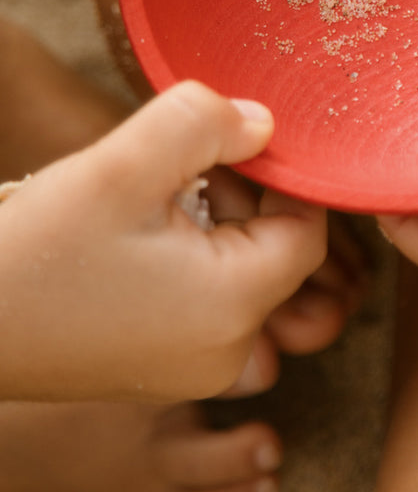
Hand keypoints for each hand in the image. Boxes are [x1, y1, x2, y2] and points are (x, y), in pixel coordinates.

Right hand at [0, 82, 326, 402]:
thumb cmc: (35, 250)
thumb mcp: (123, 164)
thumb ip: (205, 123)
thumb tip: (263, 125)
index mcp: (234, 307)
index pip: (308, 231)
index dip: (282, 179)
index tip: (234, 147)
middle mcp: (226, 353)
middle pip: (275, 252)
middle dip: (240, 198)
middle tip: (184, 167)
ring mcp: (193, 369)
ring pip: (240, 273)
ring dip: (212, 224)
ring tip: (153, 198)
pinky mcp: (161, 368)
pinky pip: (206, 302)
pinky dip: (189, 258)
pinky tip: (136, 235)